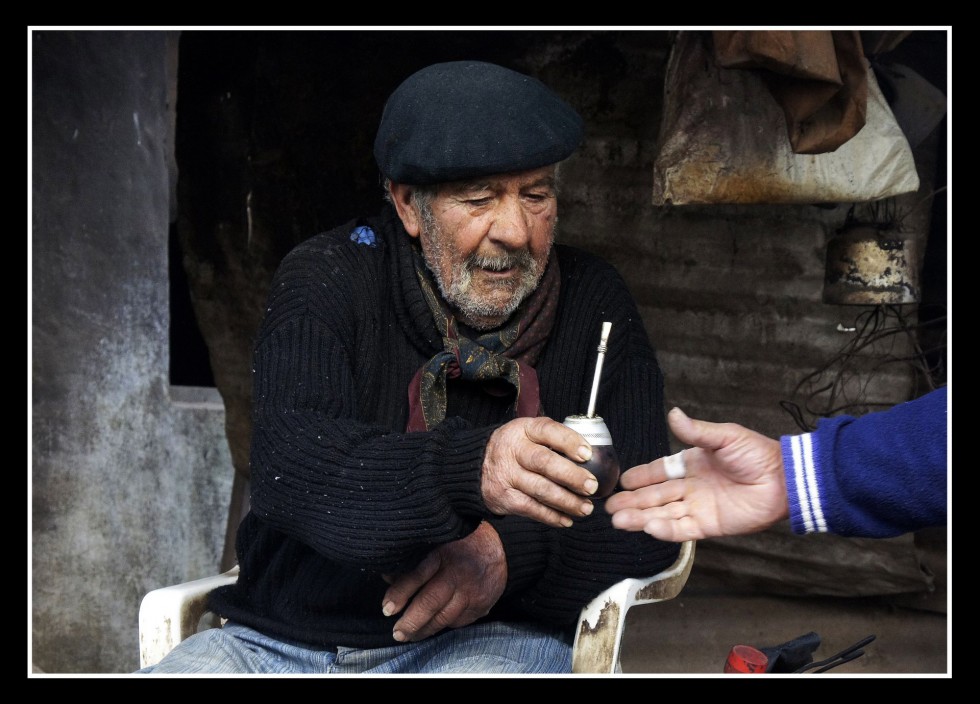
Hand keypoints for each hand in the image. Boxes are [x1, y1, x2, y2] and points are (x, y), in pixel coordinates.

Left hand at [381, 520, 506, 642]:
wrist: (499, 547)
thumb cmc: (461, 543)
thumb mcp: (436, 542)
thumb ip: (414, 561)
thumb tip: (389, 578)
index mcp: (443, 554)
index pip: (416, 577)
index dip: (399, 594)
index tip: (387, 609)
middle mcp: (458, 574)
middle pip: (430, 603)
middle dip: (410, 622)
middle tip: (397, 632)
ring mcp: (471, 592)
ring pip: (444, 618)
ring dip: (424, 630)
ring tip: (410, 636)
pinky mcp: (481, 605)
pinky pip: (459, 622)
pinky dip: (444, 625)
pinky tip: (434, 627)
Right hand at [481, 416, 598, 527]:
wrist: (475, 465)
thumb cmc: (514, 448)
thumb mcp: (528, 433)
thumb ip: (553, 440)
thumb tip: (592, 457)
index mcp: (523, 430)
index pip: (548, 431)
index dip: (569, 442)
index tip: (587, 454)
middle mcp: (513, 450)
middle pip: (544, 463)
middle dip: (572, 476)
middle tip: (592, 486)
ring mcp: (507, 474)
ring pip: (540, 490)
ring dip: (567, 501)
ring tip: (585, 508)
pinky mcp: (504, 497)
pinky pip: (531, 509)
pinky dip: (551, 516)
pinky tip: (566, 519)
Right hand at [604, 407, 788, 540]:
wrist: (783, 480)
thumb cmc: (758, 455)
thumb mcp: (724, 436)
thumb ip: (696, 431)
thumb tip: (673, 414)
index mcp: (692, 464)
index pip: (659, 472)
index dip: (640, 477)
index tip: (621, 481)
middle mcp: (692, 487)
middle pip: (655, 496)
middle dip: (632, 501)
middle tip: (609, 507)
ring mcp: (699, 507)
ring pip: (662, 514)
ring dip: (640, 517)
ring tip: (618, 520)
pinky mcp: (709, 525)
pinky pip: (682, 528)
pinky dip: (664, 529)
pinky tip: (647, 527)